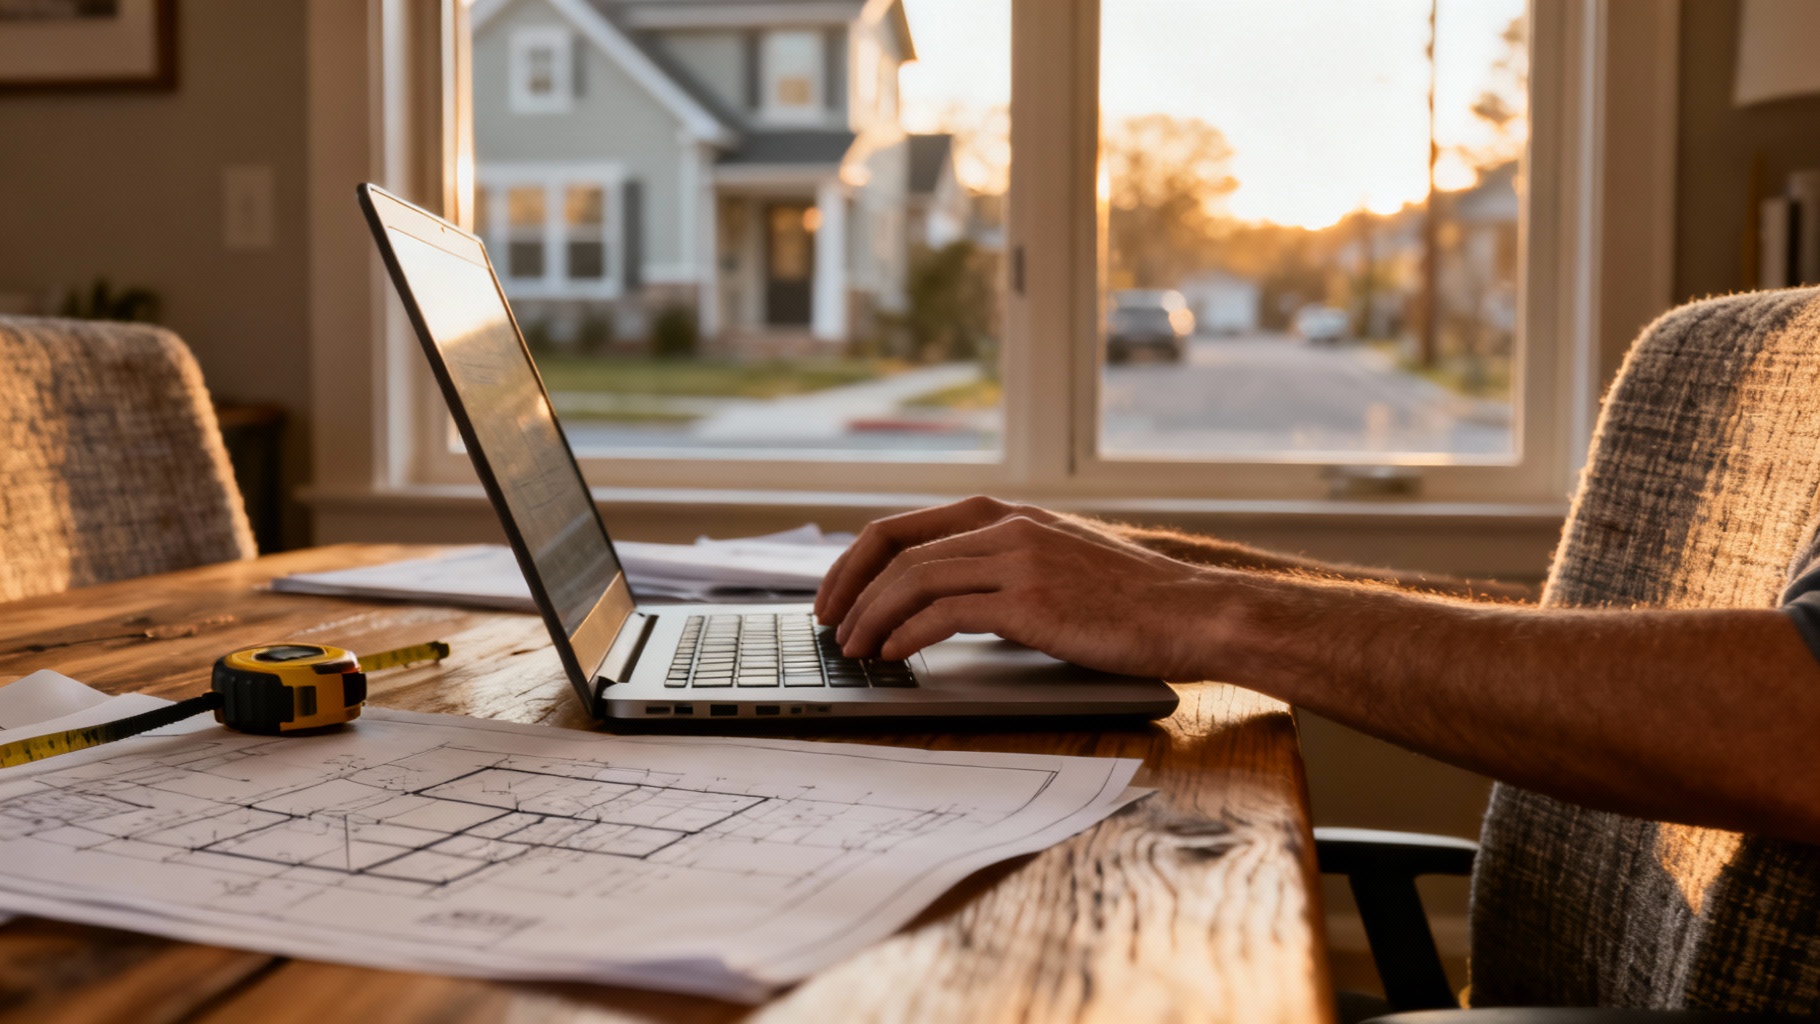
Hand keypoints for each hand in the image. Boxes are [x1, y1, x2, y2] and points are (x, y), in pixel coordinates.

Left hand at [831, 513, 1237, 681]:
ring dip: (870, 616)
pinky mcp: (1030, 600)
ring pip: (913, 578)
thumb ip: (1003, 566)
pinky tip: (893, 655)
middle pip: (895, 547)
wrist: (1190, 612)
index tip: (835, 595)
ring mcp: (1017, 559)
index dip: (855, 561)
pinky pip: (945, 612)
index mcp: (1006, 514)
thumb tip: (942, 600)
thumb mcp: (1056, 562)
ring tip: (853, 649)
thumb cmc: (1129, 600)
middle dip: (848, 588)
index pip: (903, 526)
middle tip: (828, 625)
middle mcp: (1005, 526)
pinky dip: (907, 634)